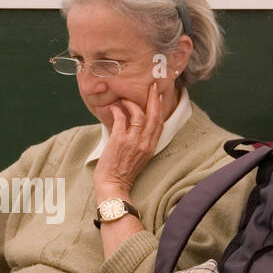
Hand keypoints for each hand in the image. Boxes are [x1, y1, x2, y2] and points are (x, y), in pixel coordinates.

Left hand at [92, 81, 166, 196]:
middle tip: (151, 86)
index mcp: (151, 147)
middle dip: (153, 99)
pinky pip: (120, 118)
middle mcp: (144, 143)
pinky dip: (116, 110)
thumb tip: (135, 127)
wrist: (113, 186)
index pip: (159, 123)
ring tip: (124, 98)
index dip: (160, 108)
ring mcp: (132, 141)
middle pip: (153, 116)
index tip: (159, 96)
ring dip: (131, 103)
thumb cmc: (122, 174)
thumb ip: (140, 143)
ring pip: (138, 114)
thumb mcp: (139, 158)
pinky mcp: (119, 140)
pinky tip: (113, 107)